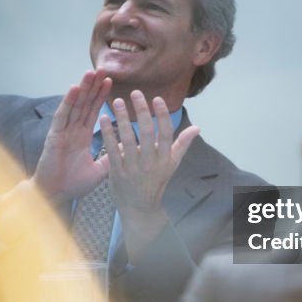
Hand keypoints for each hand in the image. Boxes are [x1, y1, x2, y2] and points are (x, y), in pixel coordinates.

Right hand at [32, 70, 111, 200]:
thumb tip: (127, 150)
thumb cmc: (73, 184)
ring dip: (82, 88)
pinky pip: (62, 116)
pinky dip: (67, 102)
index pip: (93, 110)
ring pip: (74, 105)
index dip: (101, 95)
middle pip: (84, 103)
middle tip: (102, 69)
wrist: (54, 195)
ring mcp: (62, 131)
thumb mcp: (99, 171)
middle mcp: (72, 130)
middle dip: (93, 86)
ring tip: (90, 72)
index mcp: (82, 136)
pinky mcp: (54, 136)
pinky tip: (74, 89)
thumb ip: (110, 158)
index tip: (110, 81)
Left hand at [100, 91, 199, 259]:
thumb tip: (198, 127)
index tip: (156, 98)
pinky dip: (108, 134)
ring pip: (128, 139)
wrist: (140, 208)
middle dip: (142, 111)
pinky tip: (103, 119)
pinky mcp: (117, 173)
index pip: (166, 133)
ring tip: (118, 101)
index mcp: (165, 158)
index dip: (162, 116)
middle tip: (135, 92)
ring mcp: (133, 168)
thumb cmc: (156, 182)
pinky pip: (112, 150)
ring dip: (122, 118)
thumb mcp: (172, 164)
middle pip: (147, 133)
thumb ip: (183, 144)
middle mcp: (151, 163)